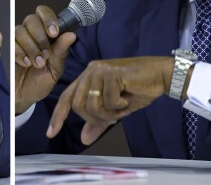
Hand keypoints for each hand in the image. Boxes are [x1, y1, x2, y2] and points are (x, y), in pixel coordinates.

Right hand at [15, 5, 75, 113]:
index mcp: (44, 34)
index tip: (54, 33)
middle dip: (40, 37)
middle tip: (45, 55)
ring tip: (37, 64)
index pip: (44, 13)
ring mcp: (16, 40)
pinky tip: (26, 64)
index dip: (48, 19)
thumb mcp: (55, 69)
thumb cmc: (40, 82)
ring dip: (31, 47)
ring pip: (20, 30)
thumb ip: (61, 52)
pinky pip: (10, 42)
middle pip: (31, 19)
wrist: (23, 98)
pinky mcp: (5, 49)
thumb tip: (72, 35)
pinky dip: (20, 53)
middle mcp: (30, 33)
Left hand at [47, 56, 173, 144]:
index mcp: (87, 77)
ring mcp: (100, 70)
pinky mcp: (112, 73)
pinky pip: (108, 100)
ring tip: (121, 105)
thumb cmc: (138, 89)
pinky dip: (119, 105)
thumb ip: (98, 121)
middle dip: (95, 117)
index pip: (66, 98)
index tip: (50, 133)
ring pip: (92, 104)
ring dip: (109, 112)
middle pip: (78, 105)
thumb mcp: (115, 109)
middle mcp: (90, 71)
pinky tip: (127, 97)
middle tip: (113, 116)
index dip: (58, 116)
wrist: (160, 75)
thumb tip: (84, 139)